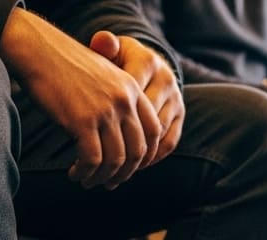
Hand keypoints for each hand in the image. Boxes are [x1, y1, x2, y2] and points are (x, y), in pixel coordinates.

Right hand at [0, 9, 160, 188]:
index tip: (130, 168)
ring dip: (102, 177)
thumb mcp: (103, 77)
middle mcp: (124, 100)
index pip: (154, 131)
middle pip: (137, 151)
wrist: (38, 50)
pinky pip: (93, 160)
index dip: (145, 156)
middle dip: (124, 174)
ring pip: (115, 160)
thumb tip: (122, 140)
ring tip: (88, 181)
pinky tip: (75, 174)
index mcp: (132, 88)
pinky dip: (85, 173)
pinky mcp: (82, 121)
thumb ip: (118, 101)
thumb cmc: (65, 66)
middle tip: (109, 183)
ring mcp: (105, 111)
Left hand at [88, 31, 183, 168]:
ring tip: (112, 172)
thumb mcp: (110, 51)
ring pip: (156, 135)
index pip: (128, 97)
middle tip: (98, 164)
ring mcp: (176, 98)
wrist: (142, 63)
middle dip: (121, 145)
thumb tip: (102, 41)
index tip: (86, 135)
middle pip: (144, 120)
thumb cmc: (116, 61)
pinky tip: (130, 167)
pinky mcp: (180, 114)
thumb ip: (105, 46)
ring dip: (135, 157)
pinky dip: (151, 157)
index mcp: (147, 61)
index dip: (109, 120)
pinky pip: (169, 142)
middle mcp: (166, 80)